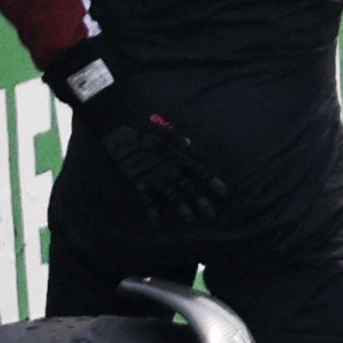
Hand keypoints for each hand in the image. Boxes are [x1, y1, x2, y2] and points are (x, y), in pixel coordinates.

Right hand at [92, 103, 233, 227]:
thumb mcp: (163, 127)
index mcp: (177, 152)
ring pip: (170, 194)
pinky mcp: (137, 179)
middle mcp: (168, 166)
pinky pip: (145, 197)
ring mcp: (153, 174)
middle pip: (187, 186)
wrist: (118, 123)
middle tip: (212, 214)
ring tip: (190, 219)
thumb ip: (177, 137)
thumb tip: (189, 144)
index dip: (212, 181)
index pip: (199, 169)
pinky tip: (156, 222)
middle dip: (200, 200)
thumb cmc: (142, 121)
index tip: (225, 192)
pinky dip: (151, 209)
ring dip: (181, 207)